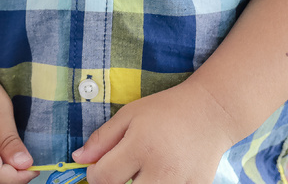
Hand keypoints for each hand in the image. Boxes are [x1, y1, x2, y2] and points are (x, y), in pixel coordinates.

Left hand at [75, 79, 238, 183]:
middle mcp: (162, 169)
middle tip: (119, 172)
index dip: (93, 175)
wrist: (211, 113)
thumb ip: (102, 139)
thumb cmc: (165, 110)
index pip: (104, 177)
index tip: (97, 168)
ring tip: (141, 173)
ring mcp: (181, 183)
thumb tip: (77, 158)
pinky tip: (162, 175)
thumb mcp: (128, 115)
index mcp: (140, 147)